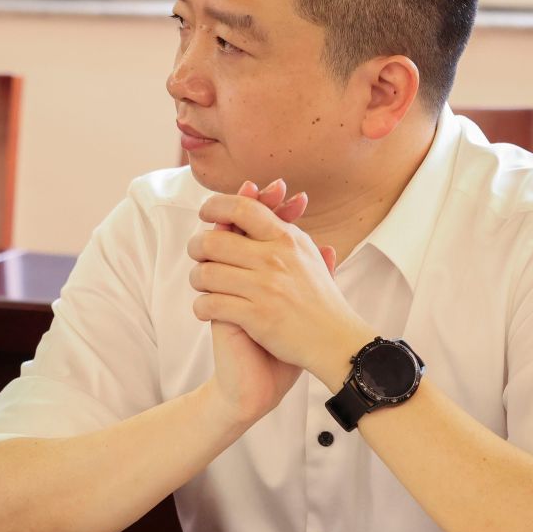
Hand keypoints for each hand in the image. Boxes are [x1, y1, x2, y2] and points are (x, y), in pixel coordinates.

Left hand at [190, 185, 371, 385]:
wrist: (336, 340)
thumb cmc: (320, 299)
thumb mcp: (307, 254)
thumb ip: (283, 226)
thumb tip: (259, 191)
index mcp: (287, 240)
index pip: (242, 208)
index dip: (216, 205)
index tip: (206, 213)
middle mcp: (275, 259)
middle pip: (213, 241)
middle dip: (196, 247)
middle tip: (197, 254)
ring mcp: (265, 288)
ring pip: (206, 273)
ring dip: (197, 279)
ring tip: (202, 285)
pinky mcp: (257, 316)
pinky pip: (211, 304)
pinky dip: (201, 307)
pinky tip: (205, 309)